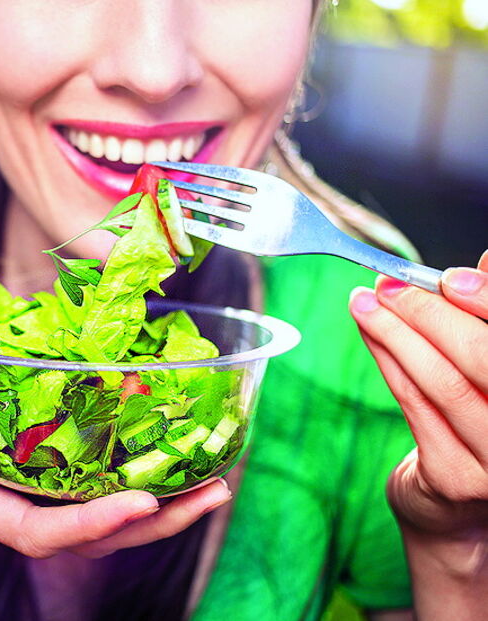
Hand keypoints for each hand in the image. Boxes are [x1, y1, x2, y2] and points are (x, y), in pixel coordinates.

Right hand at [0, 278, 230, 558]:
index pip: (28, 531)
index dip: (86, 524)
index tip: (141, 501)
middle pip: (81, 539)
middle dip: (149, 523)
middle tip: (214, 489)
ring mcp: (10, 499)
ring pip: (90, 524)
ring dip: (154, 508)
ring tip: (214, 480)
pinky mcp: (21, 482)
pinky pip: (82, 495)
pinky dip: (127, 482)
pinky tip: (167, 453)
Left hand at [348, 251, 487, 542]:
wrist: (461, 510)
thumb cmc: (481, 420)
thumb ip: (487, 320)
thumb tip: (483, 262)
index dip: (485, 301)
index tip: (449, 276)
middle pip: (480, 358)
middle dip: (429, 313)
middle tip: (389, 284)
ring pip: (441, 381)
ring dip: (395, 333)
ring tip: (364, 301)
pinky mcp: (457, 477)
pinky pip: (414, 405)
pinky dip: (389, 361)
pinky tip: (370, 334)